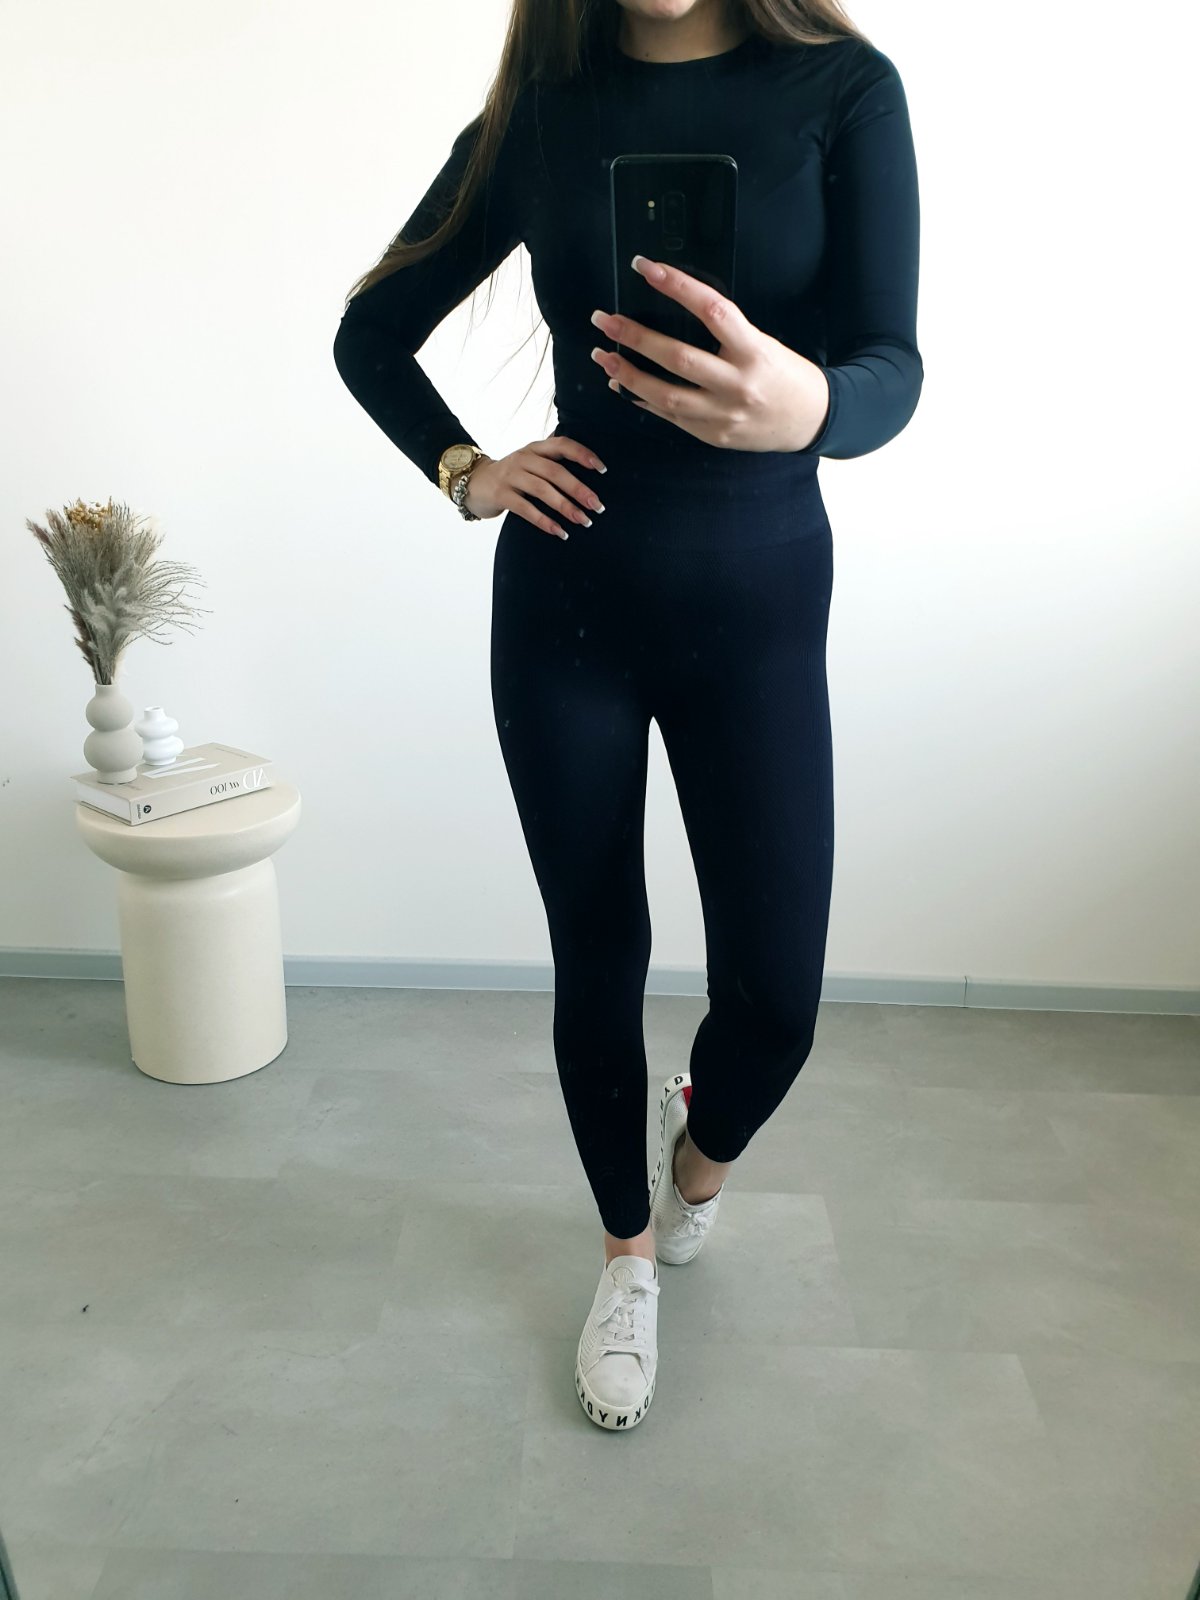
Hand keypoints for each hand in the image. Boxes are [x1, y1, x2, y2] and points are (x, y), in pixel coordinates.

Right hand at [462, 435, 607, 539]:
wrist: (474, 482)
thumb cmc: (512, 475)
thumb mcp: (531, 461)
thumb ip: (553, 461)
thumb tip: (589, 469)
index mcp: (535, 448)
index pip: (562, 445)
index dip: (583, 454)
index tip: (602, 470)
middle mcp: (523, 459)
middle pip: (555, 472)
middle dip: (579, 489)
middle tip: (598, 506)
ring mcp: (510, 476)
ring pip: (542, 490)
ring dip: (565, 507)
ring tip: (584, 521)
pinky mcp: (501, 495)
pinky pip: (526, 509)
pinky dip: (544, 521)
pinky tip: (560, 532)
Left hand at [589, 256, 829, 452]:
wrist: (811, 420)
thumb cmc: (786, 374)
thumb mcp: (763, 343)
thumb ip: (725, 333)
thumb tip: (674, 313)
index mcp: (754, 351)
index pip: (712, 310)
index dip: (677, 286)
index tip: (646, 268)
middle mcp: (737, 384)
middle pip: (678, 357)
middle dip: (635, 337)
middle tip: (605, 320)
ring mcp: (723, 414)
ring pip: (666, 394)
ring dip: (628, 373)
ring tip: (603, 355)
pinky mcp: (713, 435)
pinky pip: (670, 416)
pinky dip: (642, 399)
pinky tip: (621, 384)